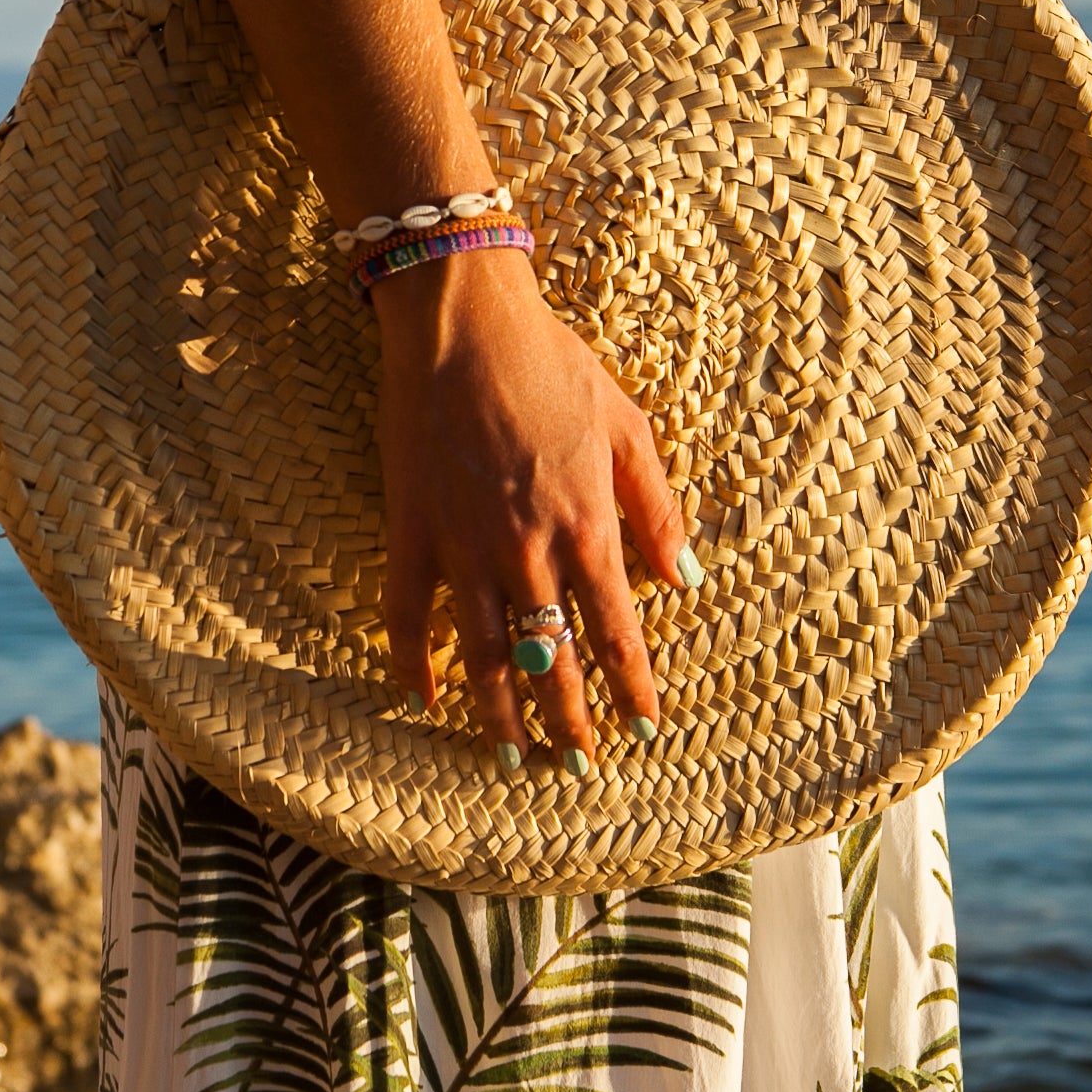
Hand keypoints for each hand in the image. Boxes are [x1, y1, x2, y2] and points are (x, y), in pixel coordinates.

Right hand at [373, 247, 692, 774]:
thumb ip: (656, 508)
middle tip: (580, 766)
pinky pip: (407, 613)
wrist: (464, 324)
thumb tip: (684, 576)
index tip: (644, 726)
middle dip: (570, 719)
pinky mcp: (412, 530)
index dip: (631, 687)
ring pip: (485, 654)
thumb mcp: (628, 428)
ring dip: (500, 715)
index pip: (616, 632)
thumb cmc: (552, 366)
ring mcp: (463, 546)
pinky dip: (411, 662)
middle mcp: (526, 552)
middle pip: (552, 658)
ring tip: (513, 760)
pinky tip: (420, 700)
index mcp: (586, 528)